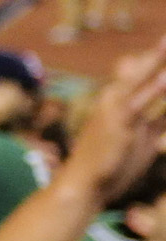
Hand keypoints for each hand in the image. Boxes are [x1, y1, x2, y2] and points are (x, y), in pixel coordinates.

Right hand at [65, 44, 165, 202]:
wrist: (83, 186)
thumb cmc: (110, 167)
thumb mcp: (141, 141)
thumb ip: (158, 122)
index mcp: (121, 102)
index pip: (147, 75)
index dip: (160, 59)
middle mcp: (116, 99)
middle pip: (145, 69)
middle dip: (161, 54)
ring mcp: (116, 109)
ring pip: (145, 79)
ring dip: (159, 61)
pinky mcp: (119, 122)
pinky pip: (142, 101)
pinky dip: (155, 87)